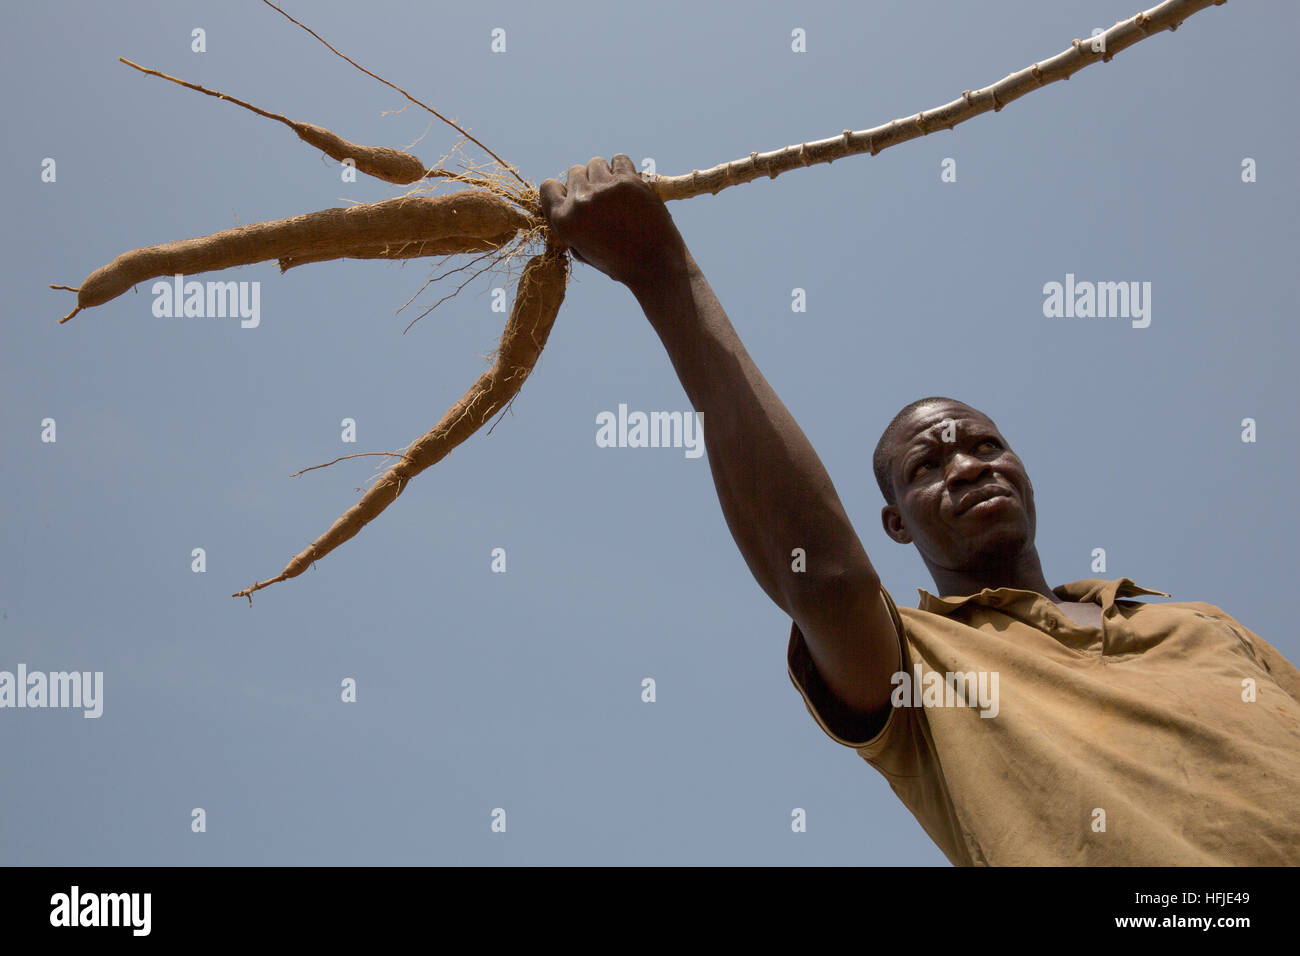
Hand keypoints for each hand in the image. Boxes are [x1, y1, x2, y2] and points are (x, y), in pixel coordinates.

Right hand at [539, 154, 686, 290]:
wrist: (655, 265)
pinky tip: (629, 184)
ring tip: (617, 193)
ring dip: (604, 174)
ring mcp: (604, 189)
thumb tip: (568, 200)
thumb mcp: (583, 251)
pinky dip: (623, 168)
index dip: (563, 191)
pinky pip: (619, 159)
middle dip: (587, 183)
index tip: (577, 199)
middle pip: (575, 172)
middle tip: (604, 201)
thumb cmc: (620, 262)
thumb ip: (571, 225)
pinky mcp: (628, 181)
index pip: (548, 187)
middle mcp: (580, 202)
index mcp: (564, 221)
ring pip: (596, 163)